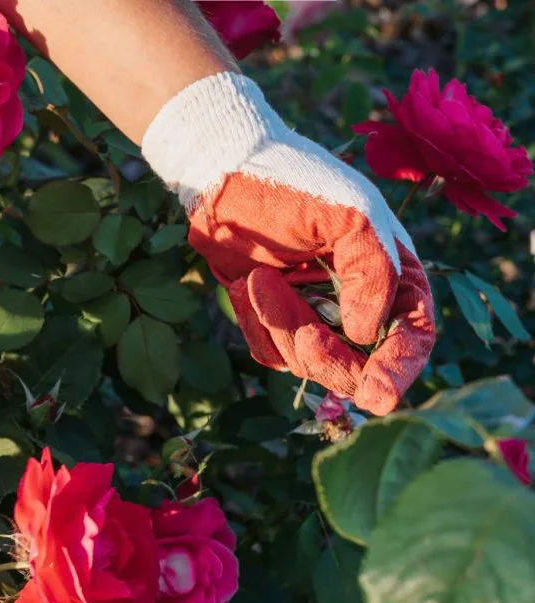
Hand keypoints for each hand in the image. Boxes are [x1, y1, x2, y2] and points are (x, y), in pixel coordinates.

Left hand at [141, 72, 435, 414]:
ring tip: (260, 279)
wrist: (221, 175)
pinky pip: (272, 352)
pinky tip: (246, 284)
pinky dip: (258, 327)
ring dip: (283, 328)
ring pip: (309, 363)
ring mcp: (315, 313)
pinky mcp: (274, 319)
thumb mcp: (347, 215)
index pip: (414, 335)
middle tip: (306, 337)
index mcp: (392, 272)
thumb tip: (368, 335)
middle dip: (331, 359)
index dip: (400, 369)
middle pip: (360, 365)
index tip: (378, 394)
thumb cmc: (292, 183)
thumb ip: (372, 271)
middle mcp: (358, 300)